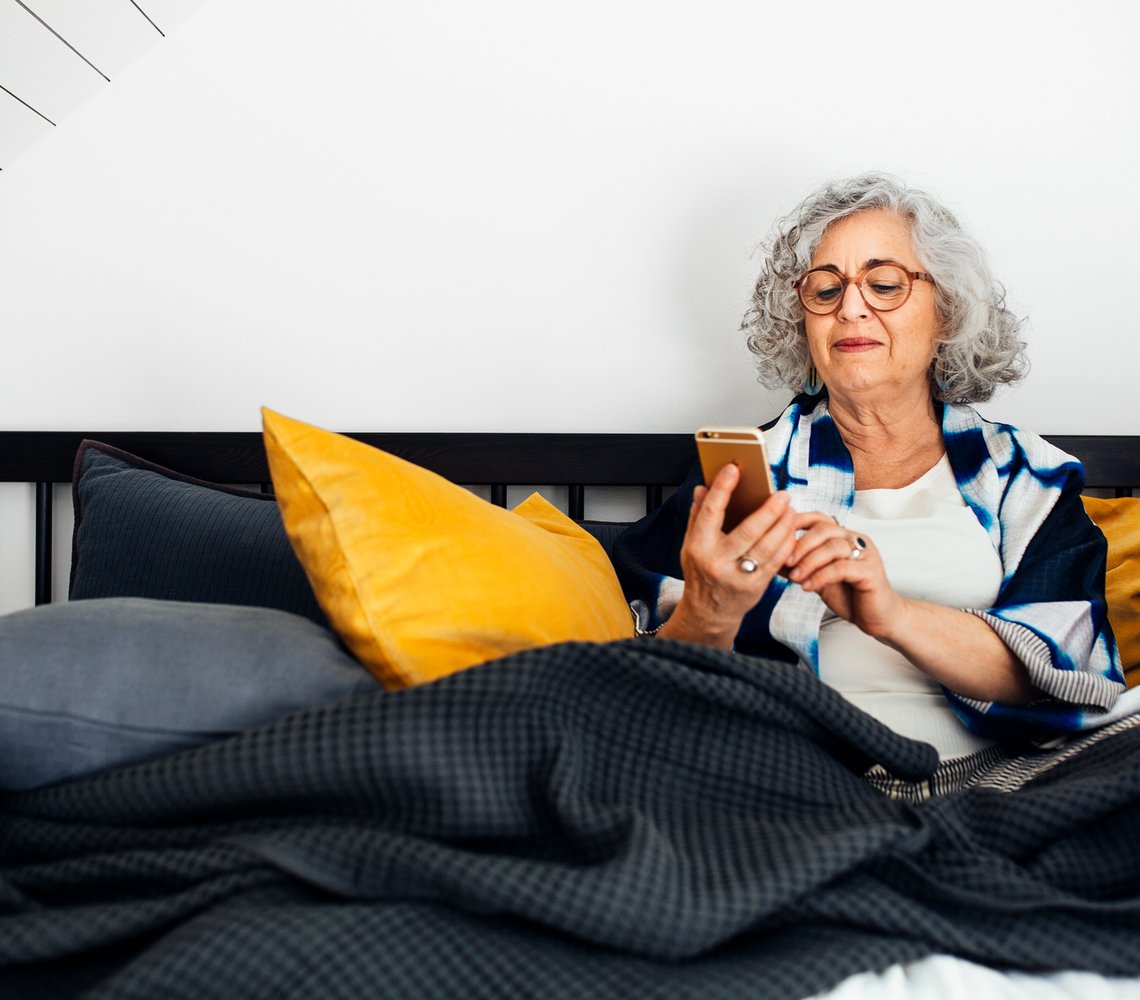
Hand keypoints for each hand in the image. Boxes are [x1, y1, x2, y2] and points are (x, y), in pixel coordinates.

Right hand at [663, 463, 797, 648]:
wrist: (708, 612)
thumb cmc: (701, 573)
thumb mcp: (691, 544)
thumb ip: (697, 515)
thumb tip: (702, 488)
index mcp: (698, 547)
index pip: (710, 512)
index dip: (722, 488)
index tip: (733, 469)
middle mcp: (717, 562)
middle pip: (748, 530)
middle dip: (769, 510)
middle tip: (782, 494)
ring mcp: (738, 577)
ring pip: (768, 546)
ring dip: (783, 525)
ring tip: (790, 510)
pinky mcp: (756, 587)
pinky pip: (777, 561)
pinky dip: (786, 544)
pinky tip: (790, 531)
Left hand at [785, 512, 903, 639]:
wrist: (877, 618)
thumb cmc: (849, 595)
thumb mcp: (818, 577)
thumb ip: (800, 565)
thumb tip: (771, 558)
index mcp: (844, 537)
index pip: (821, 518)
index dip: (799, 521)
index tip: (780, 531)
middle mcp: (856, 540)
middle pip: (825, 529)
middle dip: (801, 544)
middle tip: (786, 561)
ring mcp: (866, 554)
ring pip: (833, 547)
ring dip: (809, 562)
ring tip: (795, 577)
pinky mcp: (871, 571)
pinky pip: (842, 568)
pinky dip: (821, 576)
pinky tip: (809, 587)